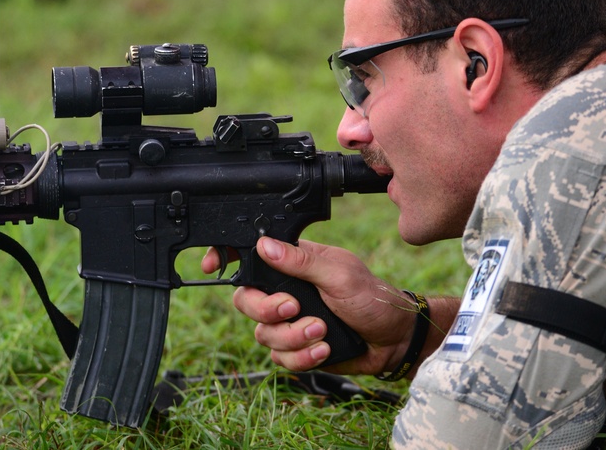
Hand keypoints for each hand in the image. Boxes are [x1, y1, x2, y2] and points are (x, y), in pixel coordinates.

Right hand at [217, 237, 419, 374]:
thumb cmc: (372, 298)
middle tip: (294, 308)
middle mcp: (285, 292)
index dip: (226, 258)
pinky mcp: (297, 349)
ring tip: (323, 330)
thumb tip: (265, 245)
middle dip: (267, 310)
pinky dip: (304, 356)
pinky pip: (281, 359)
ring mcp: (289, 322)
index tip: (213, 265)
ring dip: (294, 336)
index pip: (250, 257)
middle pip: (246, 301)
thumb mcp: (340, 273)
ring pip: (263, 335)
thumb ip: (302, 261)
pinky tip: (326, 347)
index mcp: (293, 264)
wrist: (392, 340)